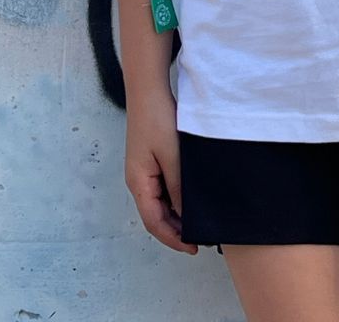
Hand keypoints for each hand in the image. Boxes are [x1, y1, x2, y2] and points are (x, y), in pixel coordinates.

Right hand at [124, 87, 198, 254]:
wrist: (148, 90)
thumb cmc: (157, 119)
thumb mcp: (172, 155)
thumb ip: (178, 186)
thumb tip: (185, 214)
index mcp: (138, 182)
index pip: (153, 222)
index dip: (172, 238)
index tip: (192, 248)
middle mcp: (138, 181)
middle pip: (155, 216)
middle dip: (175, 230)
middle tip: (200, 239)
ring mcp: (143, 171)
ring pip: (159, 204)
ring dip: (176, 216)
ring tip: (198, 223)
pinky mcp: (150, 161)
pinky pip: (162, 189)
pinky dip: (175, 200)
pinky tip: (191, 199)